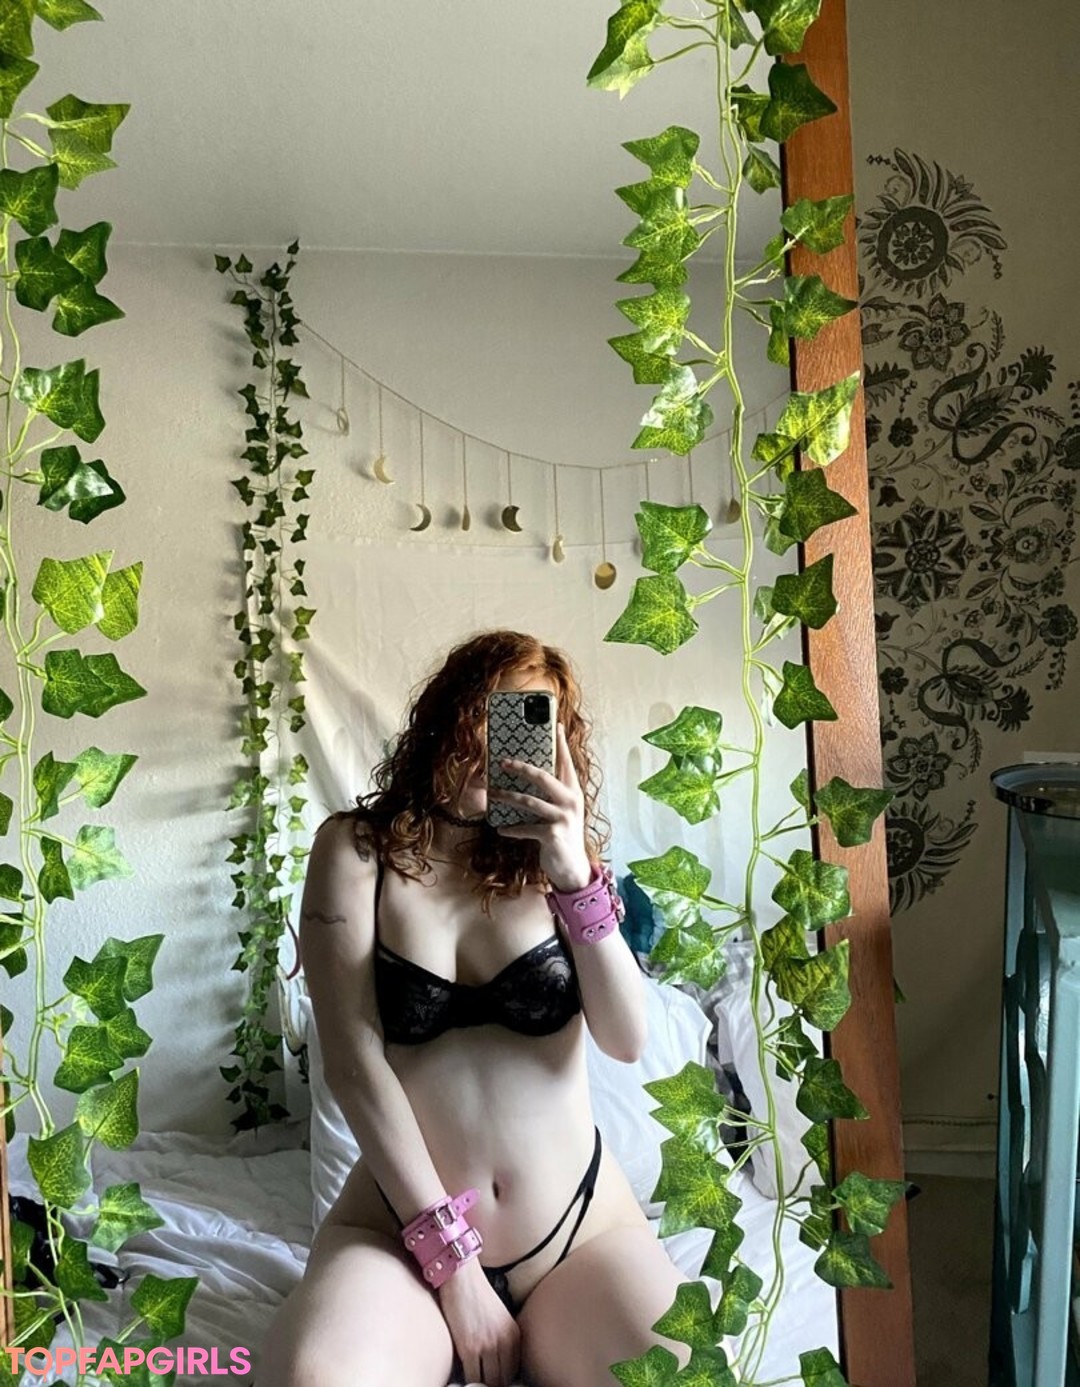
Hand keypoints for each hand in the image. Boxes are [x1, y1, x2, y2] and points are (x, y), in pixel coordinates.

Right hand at [438, 1258, 521, 1385]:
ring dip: (478, 1383)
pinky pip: (471, 1377)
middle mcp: (505, 1341)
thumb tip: (495, 1367)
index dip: (500, 1379)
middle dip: (491, 1383)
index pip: (512, 1372)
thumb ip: (501, 1341)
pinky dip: (465, 1381)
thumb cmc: (475, 1294)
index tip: (491, 1379)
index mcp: (514, 1335)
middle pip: (501, 1379)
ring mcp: (488, 1345)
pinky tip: (460, 1375)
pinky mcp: (470, 1348)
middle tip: (480, 1383)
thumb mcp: (498, 1318)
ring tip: (471, 1380)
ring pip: (487, 1382)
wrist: (461, 1276)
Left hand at [488, 721, 591, 890]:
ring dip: (507, 797)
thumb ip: (552, 795)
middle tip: (502, 762)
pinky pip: (526, 827)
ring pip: (529, 801)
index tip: (556, 724)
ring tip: (493, 794)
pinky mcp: (553, 834)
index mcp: (573, 791)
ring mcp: (563, 817)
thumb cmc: (563, 835)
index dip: (560, 743)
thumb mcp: (562, 811)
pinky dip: (511, 828)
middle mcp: (571, 801)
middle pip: (542, 776)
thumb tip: (528, 777)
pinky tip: (501, 828)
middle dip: (520, 767)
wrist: (572, 868)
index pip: (566, 762)